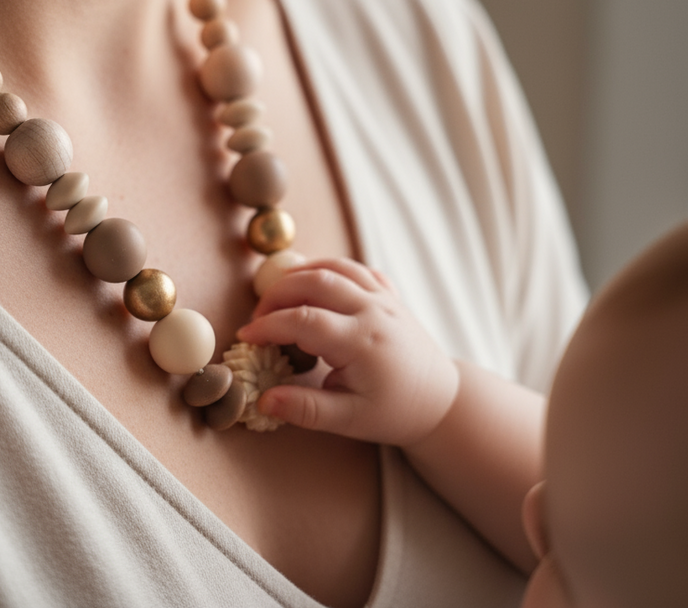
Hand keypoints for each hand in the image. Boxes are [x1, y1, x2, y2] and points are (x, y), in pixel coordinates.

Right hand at [235, 257, 459, 447]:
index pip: (303, 320)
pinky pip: (355, 268)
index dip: (268, 326)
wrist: (440, 400)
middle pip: (315, 281)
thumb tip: (264, 401)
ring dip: (299, 274)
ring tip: (276, 298)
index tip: (246, 338)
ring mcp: (383, 298)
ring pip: (335, 266)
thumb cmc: (395, 412)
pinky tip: (312, 286)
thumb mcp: (349, 420)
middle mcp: (372, 310)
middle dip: (276, 295)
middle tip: (258, 319)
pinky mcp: (388, 295)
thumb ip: (306, 409)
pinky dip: (328, 269)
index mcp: (361, 341)